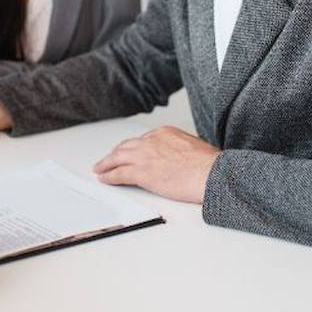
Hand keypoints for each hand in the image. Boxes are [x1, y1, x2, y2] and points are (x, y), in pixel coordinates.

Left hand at [92, 126, 219, 203]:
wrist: (211, 173)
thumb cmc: (209, 165)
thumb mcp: (194, 148)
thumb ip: (181, 150)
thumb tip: (181, 159)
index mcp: (165, 133)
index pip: (142, 140)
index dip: (133, 148)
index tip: (129, 153)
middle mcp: (152, 141)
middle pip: (127, 146)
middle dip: (117, 153)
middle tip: (109, 160)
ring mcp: (145, 156)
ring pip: (118, 158)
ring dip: (107, 164)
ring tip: (100, 168)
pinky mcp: (142, 173)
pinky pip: (119, 174)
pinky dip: (109, 176)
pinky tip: (104, 178)